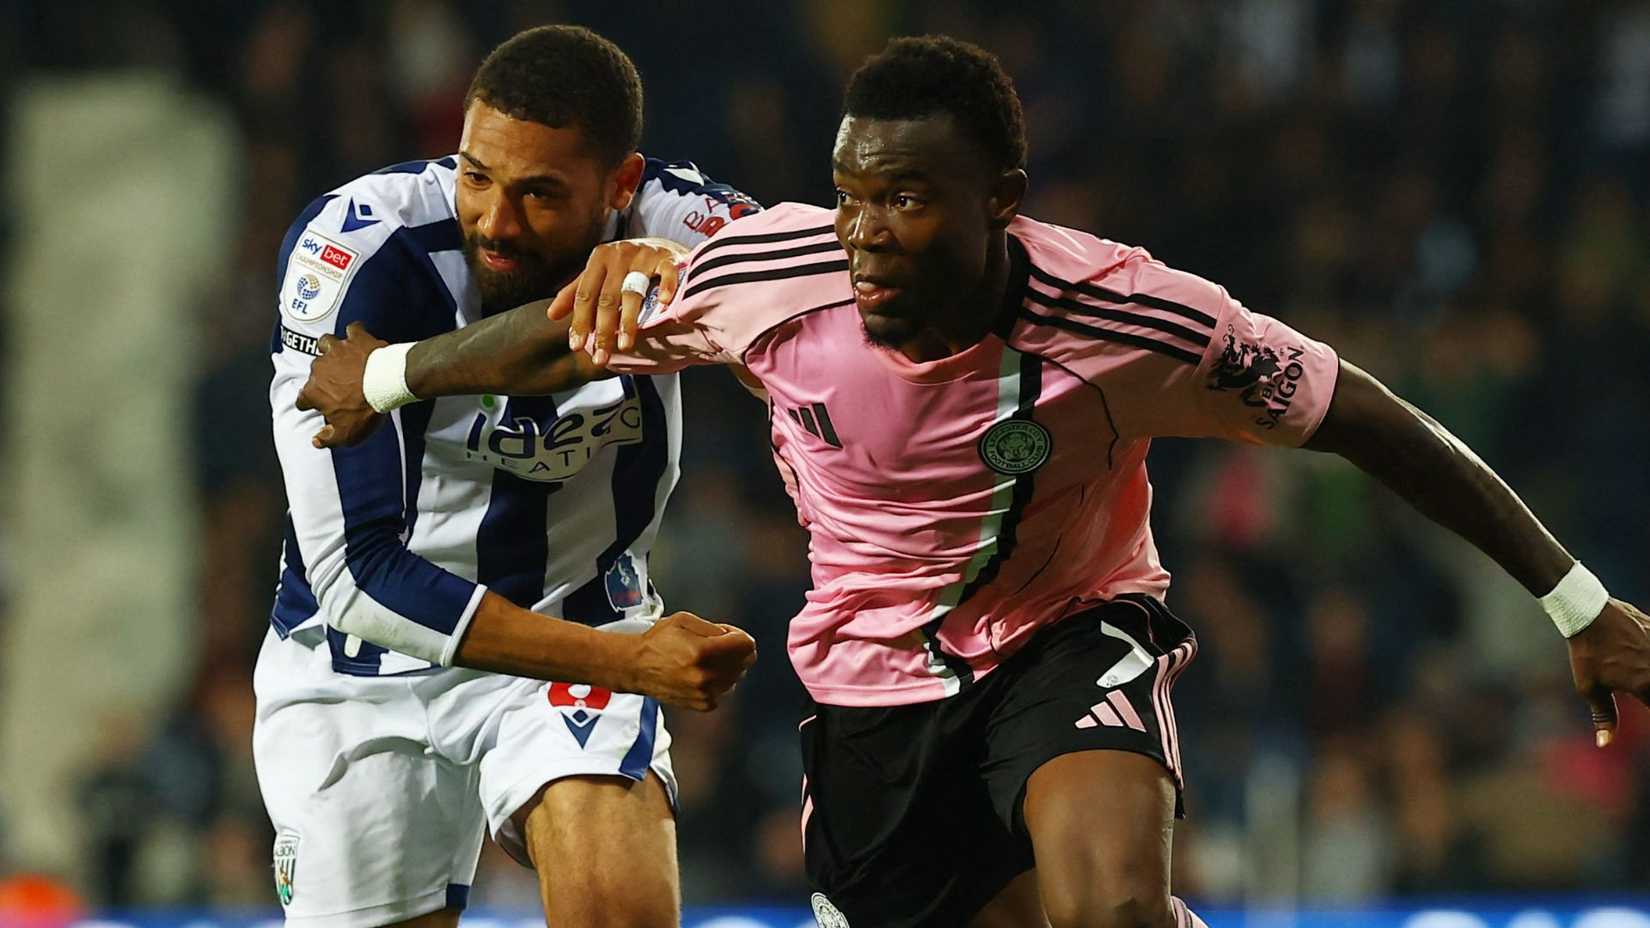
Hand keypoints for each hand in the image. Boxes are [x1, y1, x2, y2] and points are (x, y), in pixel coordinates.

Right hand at [296, 322, 387, 448]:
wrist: (386, 384)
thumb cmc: (365, 410)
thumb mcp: (346, 433)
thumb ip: (328, 438)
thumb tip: (316, 440)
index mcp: (313, 390)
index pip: (302, 399)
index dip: (309, 404)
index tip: (317, 406)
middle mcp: (319, 367)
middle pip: (315, 371)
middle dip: (323, 377)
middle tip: (337, 384)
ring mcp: (337, 350)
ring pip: (325, 344)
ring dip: (330, 349)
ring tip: (339, 356)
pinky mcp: (356, 338)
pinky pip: (353, 329)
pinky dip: (355, 333)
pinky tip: (359, 338)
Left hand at [546, 238, 687, 367]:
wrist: (661, 245)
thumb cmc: (625, 265)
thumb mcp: (598, 274)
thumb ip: (576, 292)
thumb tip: (551, 315)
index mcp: (598, 258)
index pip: (585, 294)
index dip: (580, 321)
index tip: (577, 346)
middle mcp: (619, 254)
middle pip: (607, 298)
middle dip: (603, 330)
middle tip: (601, 356)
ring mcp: (644, 255)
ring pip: (633, 292)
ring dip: (628, 321)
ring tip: (625, 345)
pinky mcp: (667, 258)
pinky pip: (667, 273)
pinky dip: (666, 288)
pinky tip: (662, 305)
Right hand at [622, 612, 756, 710]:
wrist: (636, 667)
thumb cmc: (658, 641)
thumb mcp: (684, 620)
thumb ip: (713, 628)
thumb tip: (732, 638)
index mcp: (702, 651)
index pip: (746, 645)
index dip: (738, 635)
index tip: (727, 634)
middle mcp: (706, 675)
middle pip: (745, 662)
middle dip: (735, 650)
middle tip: (717, 645)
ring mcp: (704, 692)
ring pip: (736, 677)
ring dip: (728, 667)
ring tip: (706, 660)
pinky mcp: (702, 704)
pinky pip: (724, 691)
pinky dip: (718, 682)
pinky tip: (702, 674)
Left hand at [1566, 599, 1649, 746]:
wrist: (1588, 614)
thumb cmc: (1587, 653)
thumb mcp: (1590, 688)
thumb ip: (1604, 716)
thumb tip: (1604, 744)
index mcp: (1645, 686)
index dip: (1646, 706)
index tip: (1640, 701)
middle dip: (1646, 691)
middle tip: (1636, 687)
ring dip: (1647, 673)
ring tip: (1634, 672)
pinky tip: (1643, 657)